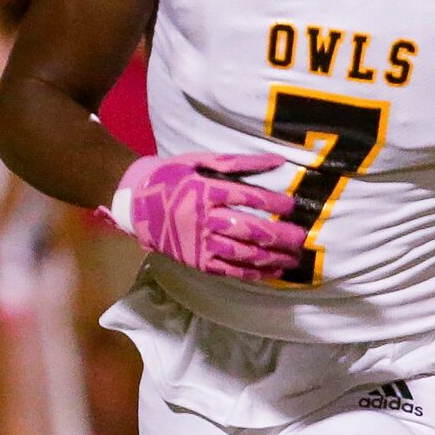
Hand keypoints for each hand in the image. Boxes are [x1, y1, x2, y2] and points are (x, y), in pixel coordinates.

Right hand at [106, 152, 305, 282]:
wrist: (133, 204)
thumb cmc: (170, 177)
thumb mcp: (199, 161)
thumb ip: (238, 162)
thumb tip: (277, 161)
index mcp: (205, 191)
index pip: (247, 197)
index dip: (272, 201)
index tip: (291, 205)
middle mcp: (204, 220)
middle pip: (249, 229)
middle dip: (279, 235)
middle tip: (301, 237)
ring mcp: (200, 244)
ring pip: (243, 253)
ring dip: (272, 257)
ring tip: (293, 257)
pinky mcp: (197, 262)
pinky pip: (229, 271)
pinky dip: (253, 273)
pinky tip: (273, 272)